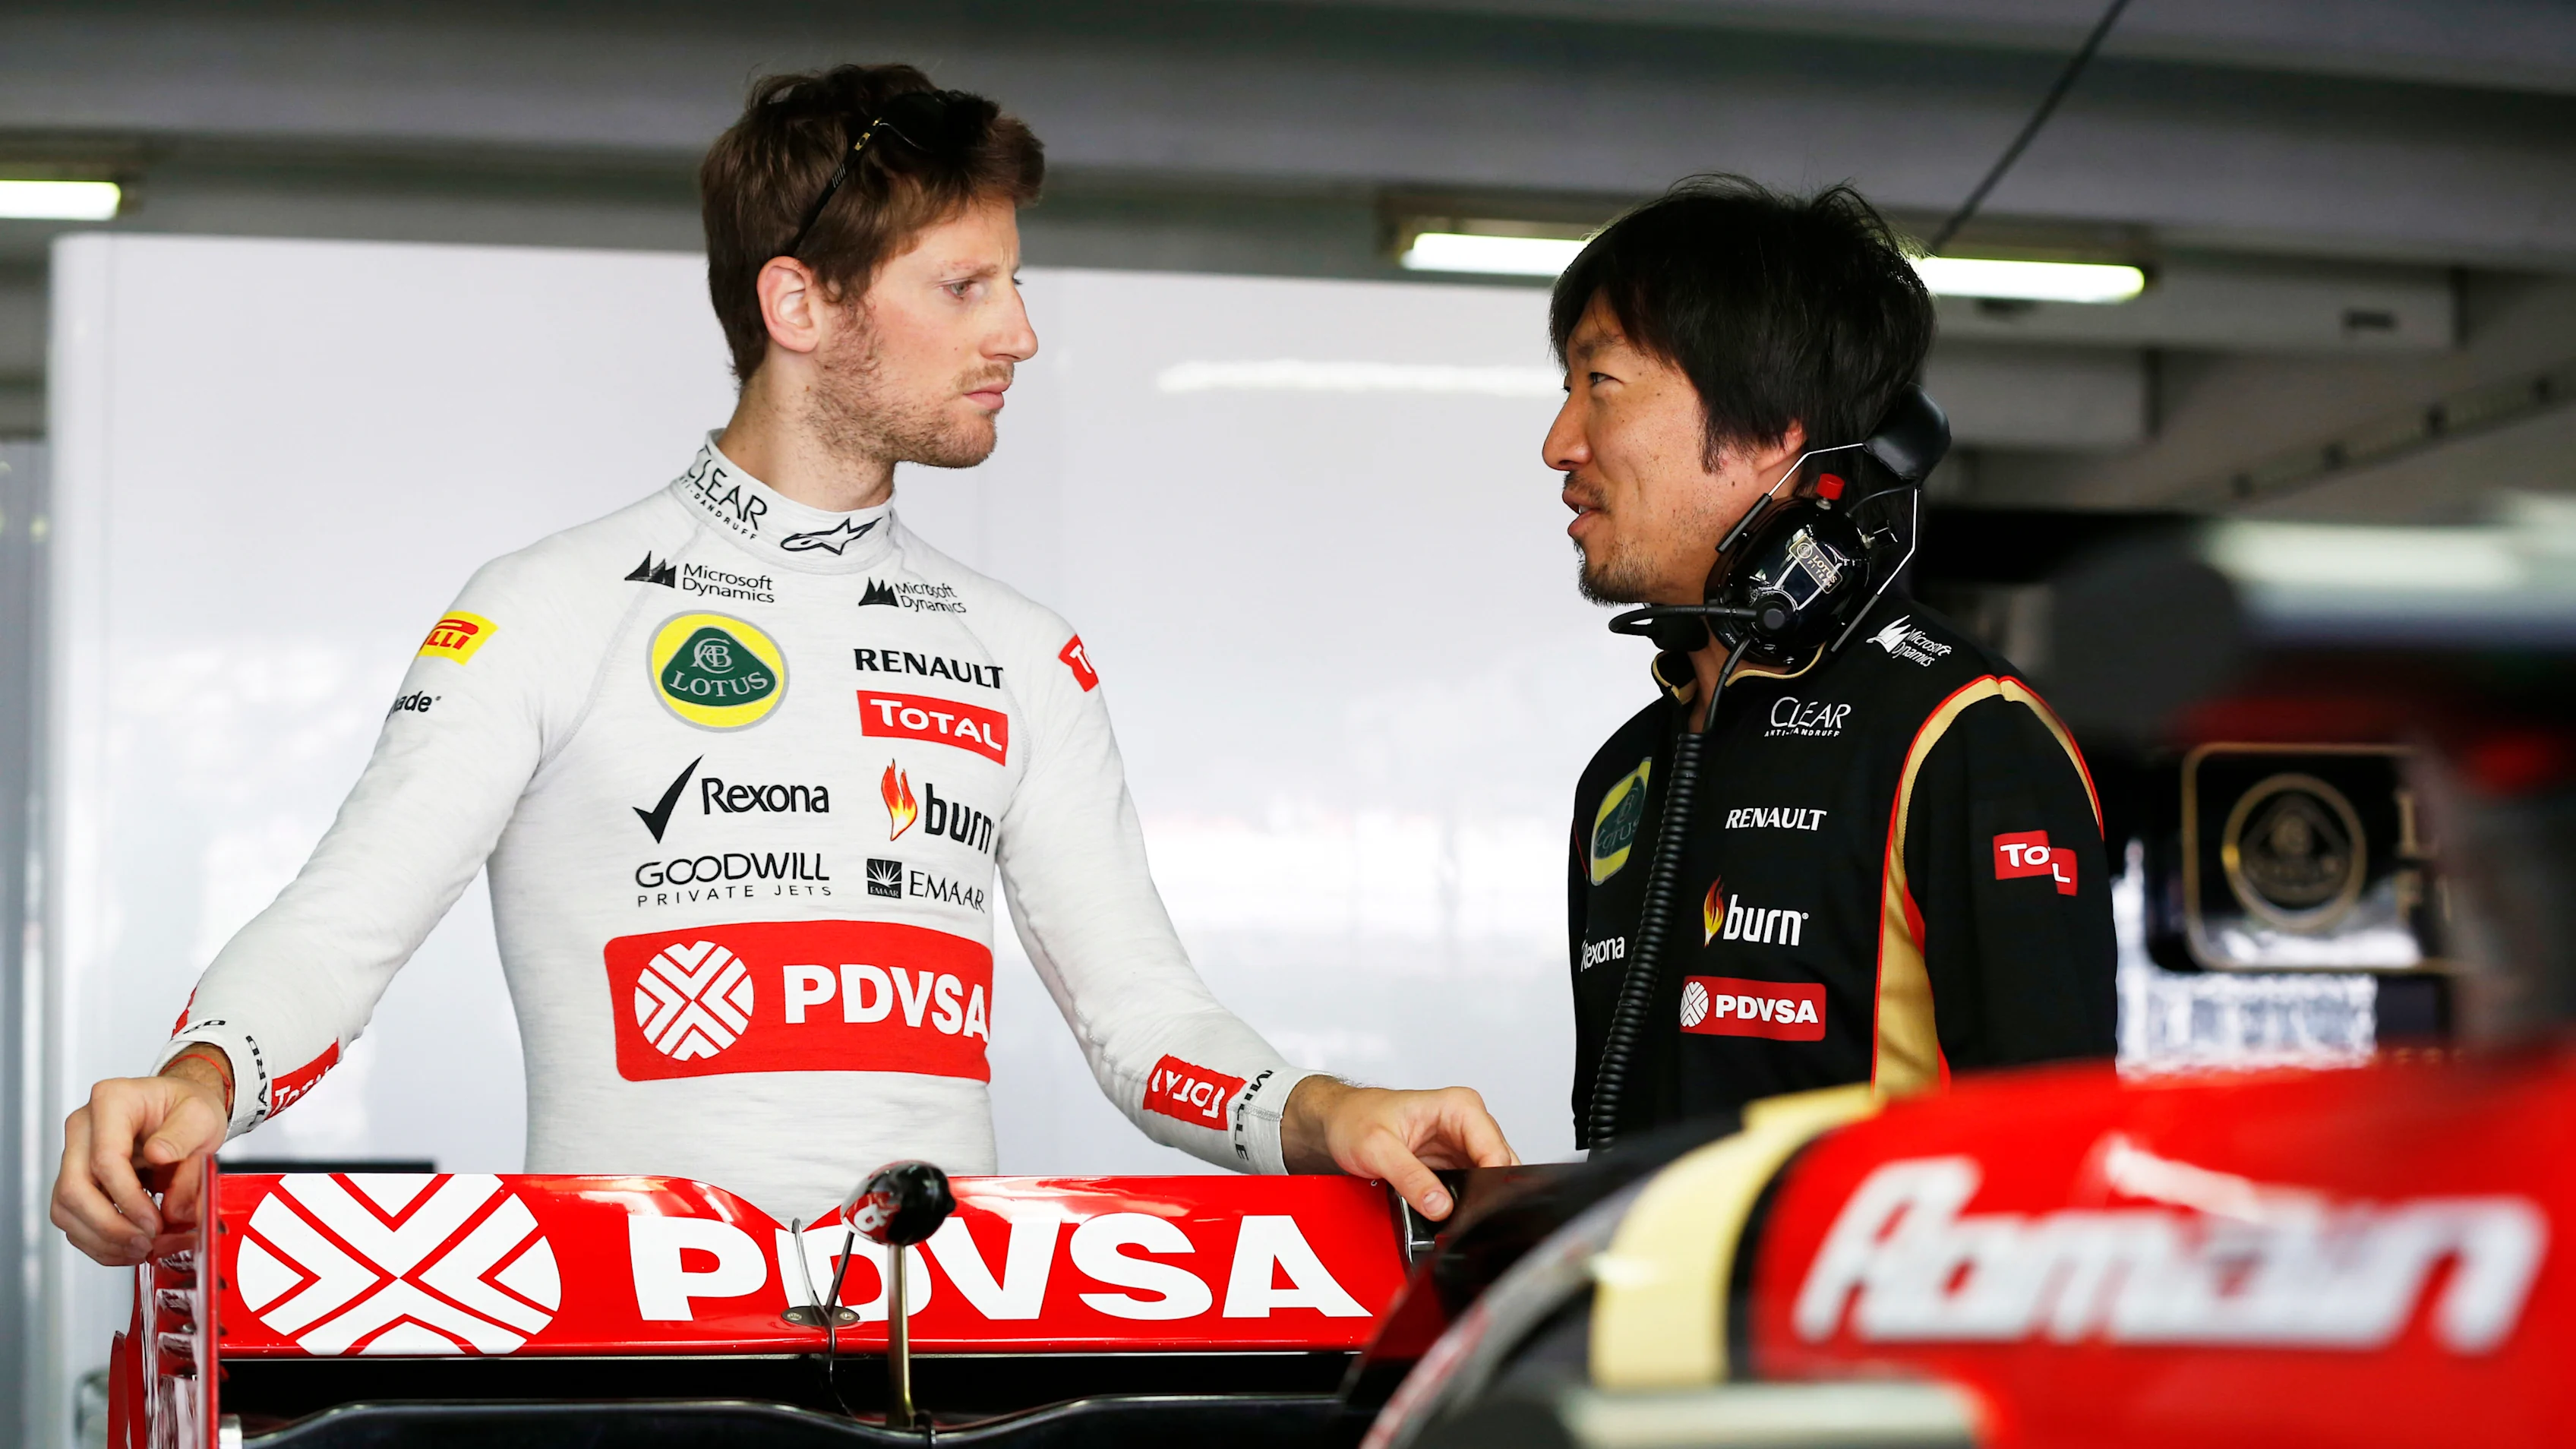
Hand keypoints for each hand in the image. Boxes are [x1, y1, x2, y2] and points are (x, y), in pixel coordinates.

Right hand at [52, 1054, 230, 1265]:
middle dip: (110, 1227)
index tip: (154, 1222)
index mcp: (112, 1101)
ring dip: (102, 1240)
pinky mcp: (77, 1181)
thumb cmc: (187, 1108)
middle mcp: (84, 1128)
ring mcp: (75, 1156)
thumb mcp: (202, 1116)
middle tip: (145, 1243)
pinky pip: (73, 1220)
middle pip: (74, 1189)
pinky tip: (127, 1249)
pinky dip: (99, 1242)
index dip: (128, 1199)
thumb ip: (186, 1146)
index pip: (105, 1159)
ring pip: (66, 1210)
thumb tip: (167, 1181)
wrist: (181, 1112)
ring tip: (141, 1250)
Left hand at [1282, 1077, 1518, 1220]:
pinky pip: (1471, 1186)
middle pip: (1498, 1165)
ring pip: (1489, 1178)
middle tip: (1459, 1214)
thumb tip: (1440, 1206)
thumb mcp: (1377, 1149)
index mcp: (1458, 1106)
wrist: (1337, 1122)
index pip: (1494, 1148)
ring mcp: (1462, 1144)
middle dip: (1485, 1193)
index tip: (1472, 1208)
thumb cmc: (1354, 1120)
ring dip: (1474, 1198)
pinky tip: (1445, 1207)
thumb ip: (1410, 1178)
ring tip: (1445, 1209)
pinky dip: (1464, 1201)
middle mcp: (1466, 1122)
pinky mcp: (1454, 1163)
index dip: (1489, 1182)